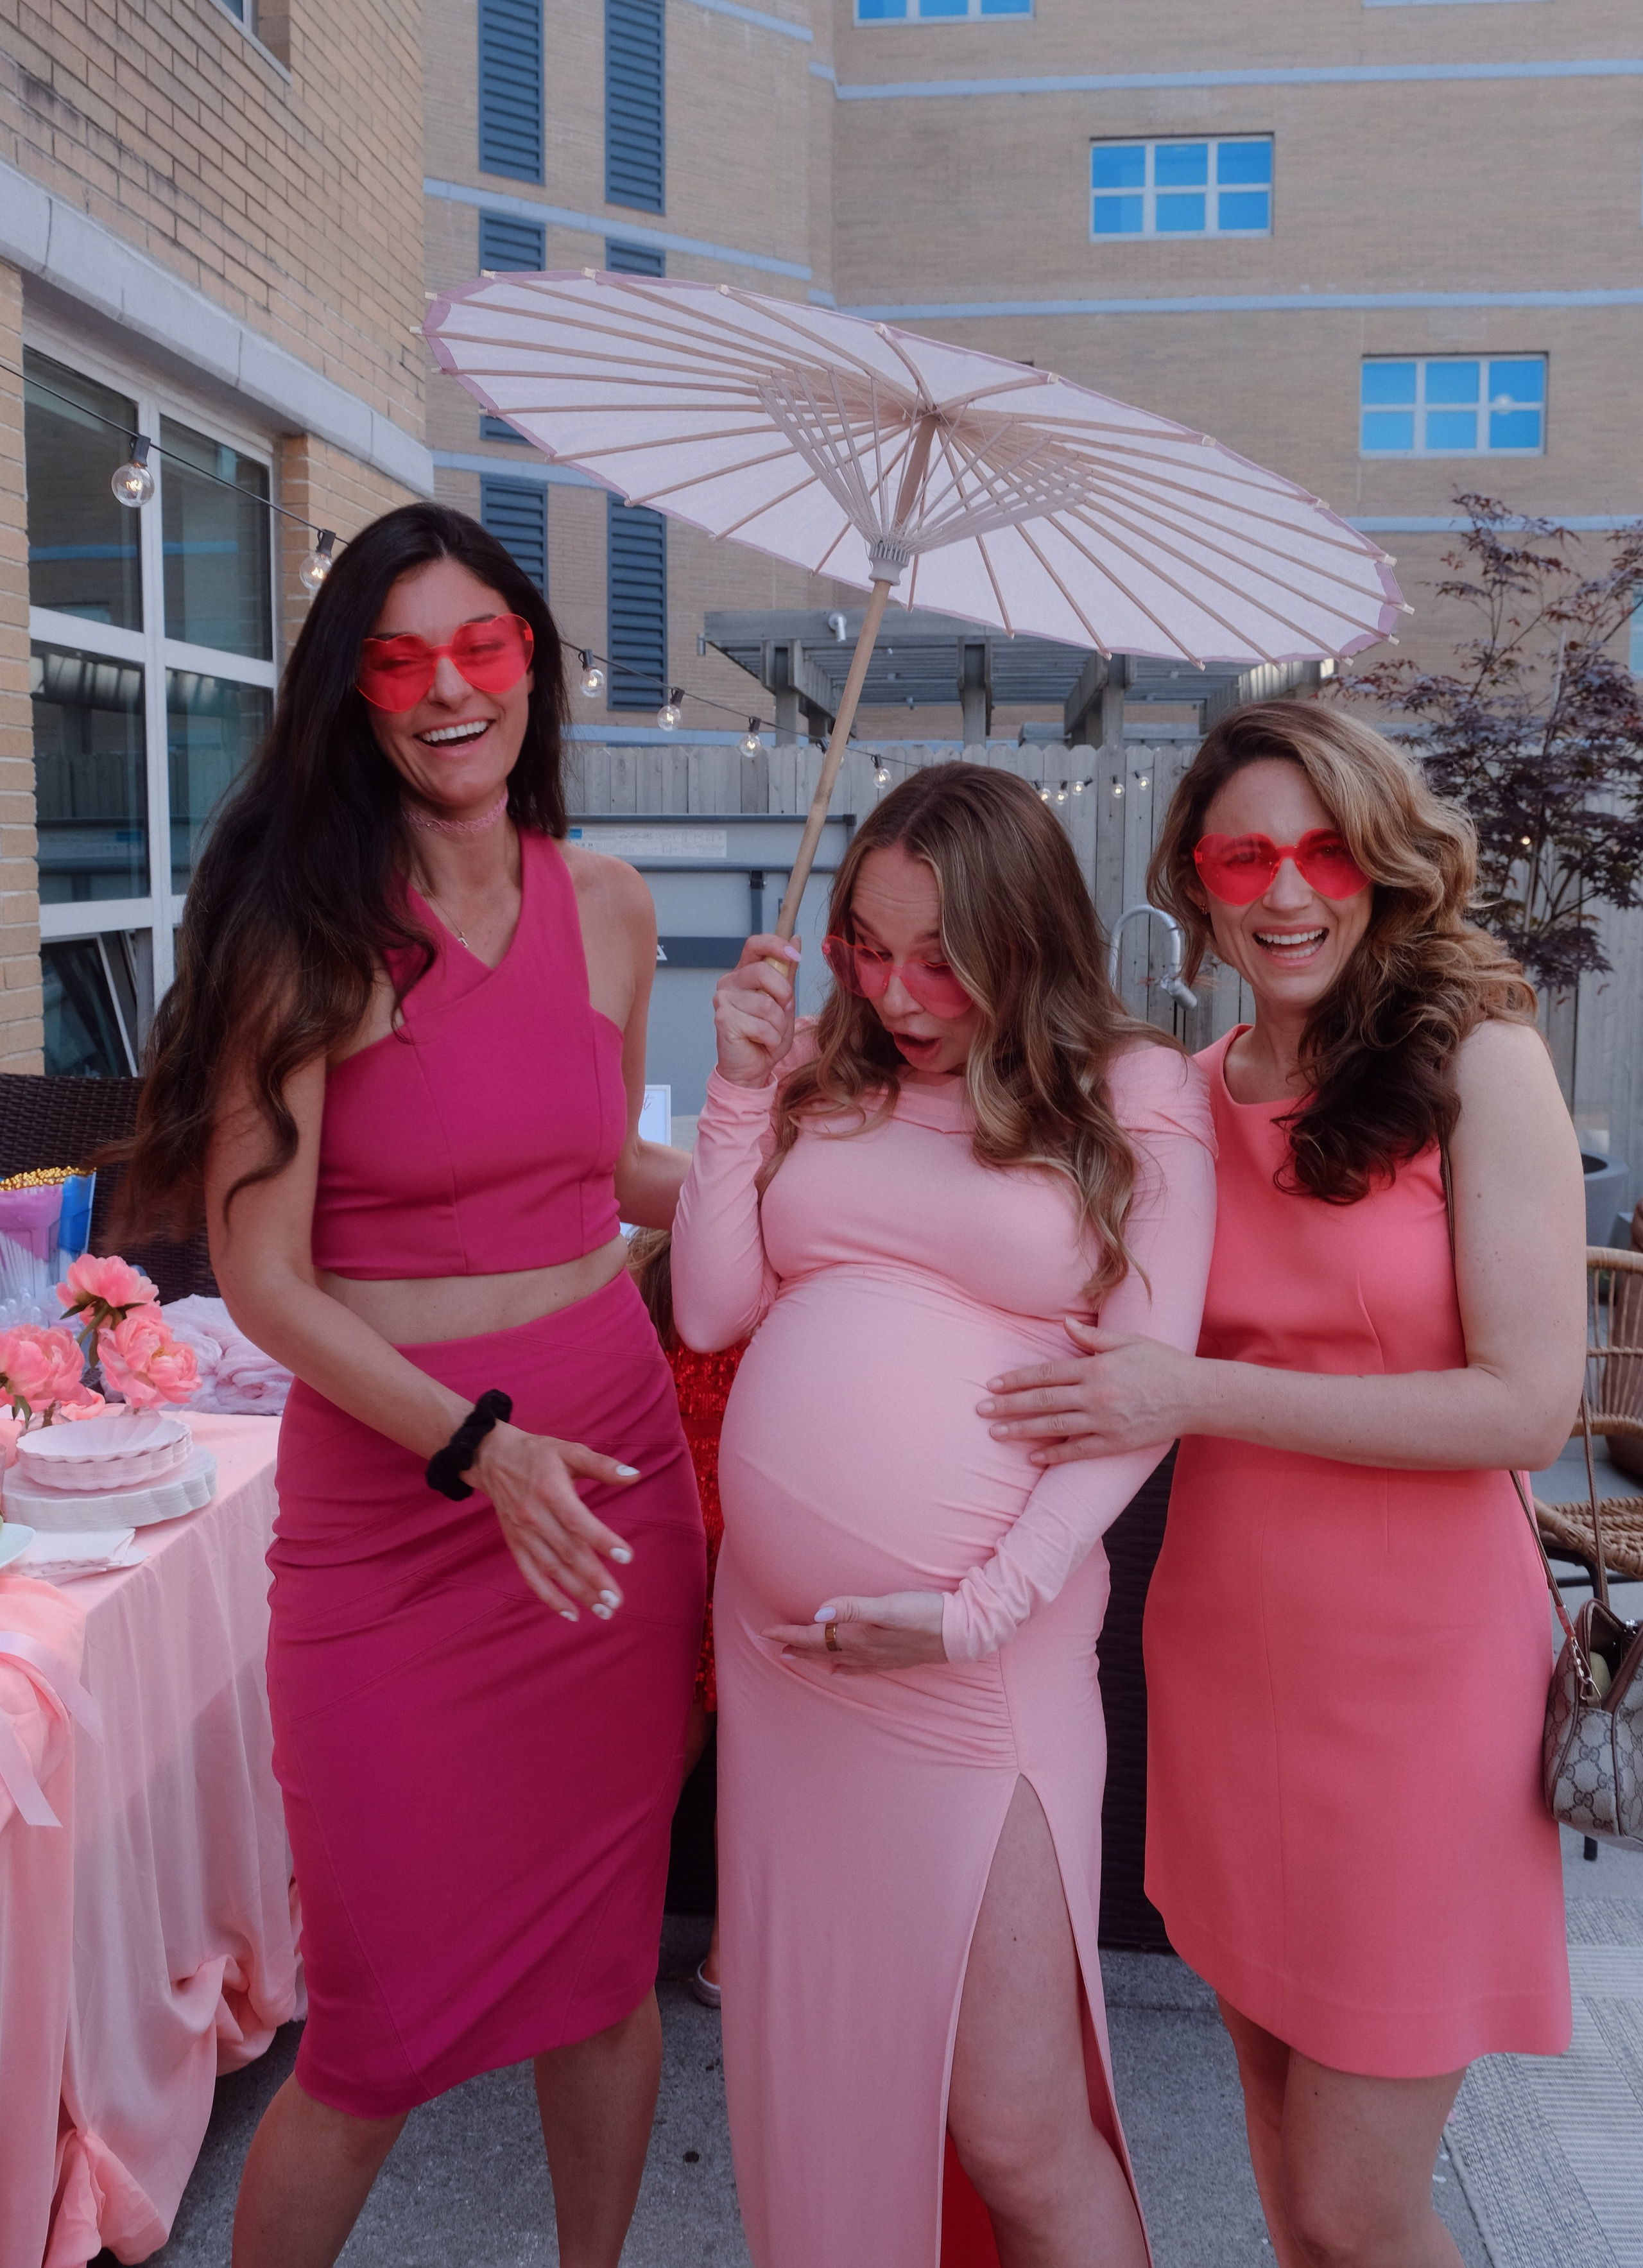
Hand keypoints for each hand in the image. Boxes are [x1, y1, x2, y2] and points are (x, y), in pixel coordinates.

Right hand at [471, 1421, 639, 1619]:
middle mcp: (534, 1515)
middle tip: (617, 1601)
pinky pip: (531, 1576)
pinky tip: (572, 1613)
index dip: (601, 1540)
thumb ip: (602, 1465)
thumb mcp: (570, 1451)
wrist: (492, 1458)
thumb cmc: (538, 1454)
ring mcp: (522, 1534)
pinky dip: (549, 1596)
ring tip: (604, 1611)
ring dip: (577, 1593)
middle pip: (567, 1552)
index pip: (577, 1520)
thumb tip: (634, 1474)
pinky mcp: (514, 1545)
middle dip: (593, 1579)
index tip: (626, 1557)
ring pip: (551, 1569)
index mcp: (550, 1489)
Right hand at [713, 934, 799, 1088]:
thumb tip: (796, 939)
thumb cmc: (766, 1036)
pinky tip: (762, 1043)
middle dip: (784, 995)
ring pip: (766, 1004)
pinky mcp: (723, 1020)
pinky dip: (771, 1038)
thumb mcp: (785, 1002)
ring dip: (779, 1025)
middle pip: (763, 971)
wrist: (752, 1069)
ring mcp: (723, 1000)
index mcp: (744, 973)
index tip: (794, 956)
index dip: (775, 945)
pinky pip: (761, 1025)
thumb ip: (788, 972)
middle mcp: (730, 983)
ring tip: (771, 1035)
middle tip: (782, 1013)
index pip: (755, 944)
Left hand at [765, 1590, 947, 1672]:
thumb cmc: (926, 1613)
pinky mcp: (893, 1658)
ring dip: (814, 1656)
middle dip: (796, 1645)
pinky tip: (839, 1671)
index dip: (790, 1632)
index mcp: (860, 1637)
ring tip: (794, 1655)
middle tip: (772, 1642)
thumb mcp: (889, 1606)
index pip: (816, 1636)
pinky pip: (859, 1667)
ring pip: (836, 1658)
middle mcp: (865, 1650)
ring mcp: (879, 1657)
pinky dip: (843, 1668)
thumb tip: (819, 1613)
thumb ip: (854, 1608)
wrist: (961, 1631)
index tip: (766, 1630)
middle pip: (822, 1649)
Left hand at [977, 1317, 1203, 1465]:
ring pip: (1053, 1427)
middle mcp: (1095, 1395)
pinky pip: (1077, 1451)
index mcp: (1096, 1367)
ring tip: (996, 1432)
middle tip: (982, 1410)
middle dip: (1008, 1405)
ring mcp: (1104, 1422)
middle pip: (1042, 1401)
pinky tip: (1032, 1456)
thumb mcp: (1129, 1341)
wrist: (1197, 1396)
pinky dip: (1053, 1455)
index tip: (993, 1383)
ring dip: (1021, 1430)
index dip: (1017, 1379)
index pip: (1046, 1373)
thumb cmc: (1164, 1363)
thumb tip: (1065, 1323)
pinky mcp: (1115, 1443)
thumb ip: (1093, 1337)